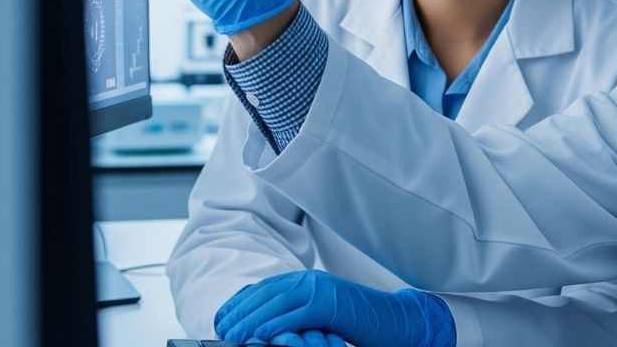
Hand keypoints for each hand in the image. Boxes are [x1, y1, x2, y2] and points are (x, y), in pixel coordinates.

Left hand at [214, 270, 455, 346]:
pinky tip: (262, 336)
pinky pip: (298, 313)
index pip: (265, 289)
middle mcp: (311, 280)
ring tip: (234, 336)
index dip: (241, 303)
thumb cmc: (356, 325)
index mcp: (306, 282)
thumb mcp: (319, 318)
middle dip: (241, 312)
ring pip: (278, 302)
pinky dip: (278, 324)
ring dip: (252, 320)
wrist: (394, 321)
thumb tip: (264, 329)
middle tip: (222, 330)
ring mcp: (322, 289)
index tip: (223, 319)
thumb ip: (295, 316)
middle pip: (266, 293)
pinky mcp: (332, 304)